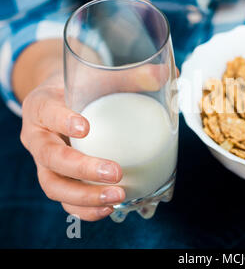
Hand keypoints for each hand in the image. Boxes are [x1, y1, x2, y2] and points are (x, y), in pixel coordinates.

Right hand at [20, 73, 125, 220]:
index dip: (62, 121)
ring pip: (53, 185)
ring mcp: (44, 162)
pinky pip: (64, 199)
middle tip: (116, 172)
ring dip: (84, 196)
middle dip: (82, 169)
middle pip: (50, 157)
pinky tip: (110, 207)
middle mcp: (37, 136)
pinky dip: (85, 209)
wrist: (62, 100)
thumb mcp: (102, 75)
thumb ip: (133, 75)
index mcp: (43, 105)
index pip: (46, 112)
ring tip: (117, 197)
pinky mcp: (56, 178)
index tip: (86, 127)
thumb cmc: (83, 87)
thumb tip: (168, 74)